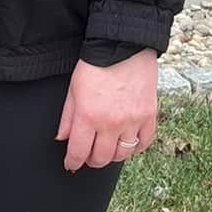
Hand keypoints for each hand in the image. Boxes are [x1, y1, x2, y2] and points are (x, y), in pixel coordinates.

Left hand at [57, 50, 157, 170]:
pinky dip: (135, 148)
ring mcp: (132, 121)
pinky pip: (144, 143)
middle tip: (89, 156)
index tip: (71, 165)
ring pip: (122, 154)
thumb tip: (62, 138)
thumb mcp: (73, 89)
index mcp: (88, 116)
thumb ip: (67, 117)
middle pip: (101, 158)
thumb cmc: (95, 65)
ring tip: (108, 149)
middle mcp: (111, 123)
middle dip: (92, 161)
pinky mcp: (149, 115)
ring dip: (113, 156)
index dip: (73, 162)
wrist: (123, 47)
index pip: (78, 152)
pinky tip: (128, 143)